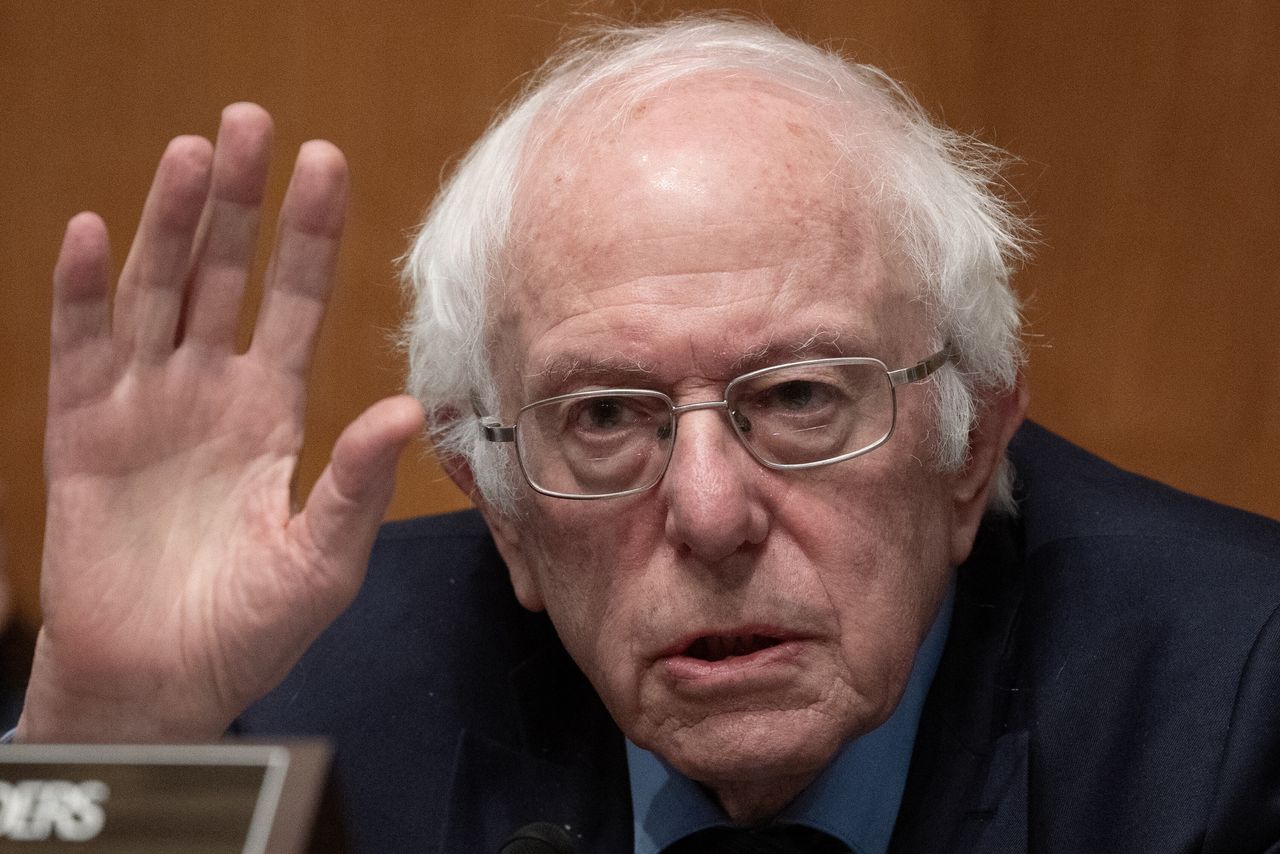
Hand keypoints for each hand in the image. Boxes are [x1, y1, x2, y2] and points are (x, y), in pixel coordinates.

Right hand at [16, 104, 423, 741]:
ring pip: (158, 292)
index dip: (309, 235)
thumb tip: (407, 412)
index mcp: (274, 411)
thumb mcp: (321, 559)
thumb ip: (356, 486)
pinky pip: (79, 346)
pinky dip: (82, 291)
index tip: (325, 163)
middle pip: (225, 275)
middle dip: (239, 201)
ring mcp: (144, 403)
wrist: (163, 681)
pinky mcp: (80, 430)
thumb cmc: (252, 627)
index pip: (297, 303)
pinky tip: (95, 232)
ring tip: (193, 153)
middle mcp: (211, 391)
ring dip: (171, 222)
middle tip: (252, 121)